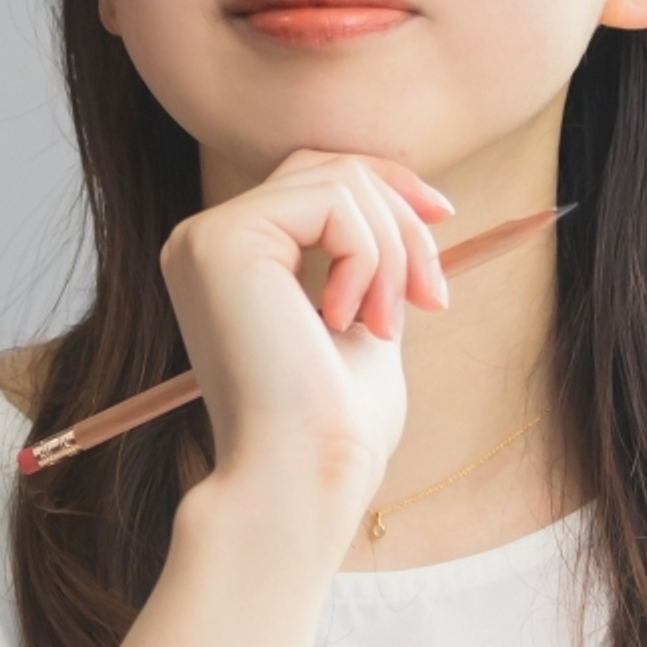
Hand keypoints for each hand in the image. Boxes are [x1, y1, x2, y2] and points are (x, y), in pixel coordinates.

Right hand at [161, 151, 451, 528]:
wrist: (302, 477)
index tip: (443, 217)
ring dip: (391, 252)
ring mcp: (206, 238)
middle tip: (432, 299)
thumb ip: (367, 260)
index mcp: (231, 259)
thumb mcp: (361, 321)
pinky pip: (331, 202)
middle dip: (401, 222)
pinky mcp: (222, 241)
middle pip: (329, 168)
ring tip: (385, 326)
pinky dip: (368, 257)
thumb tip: (418, 203)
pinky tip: (346, 321)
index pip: (312, 178)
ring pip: (339, 182)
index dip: (385, 184)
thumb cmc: (334, 424)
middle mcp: (204, 241)